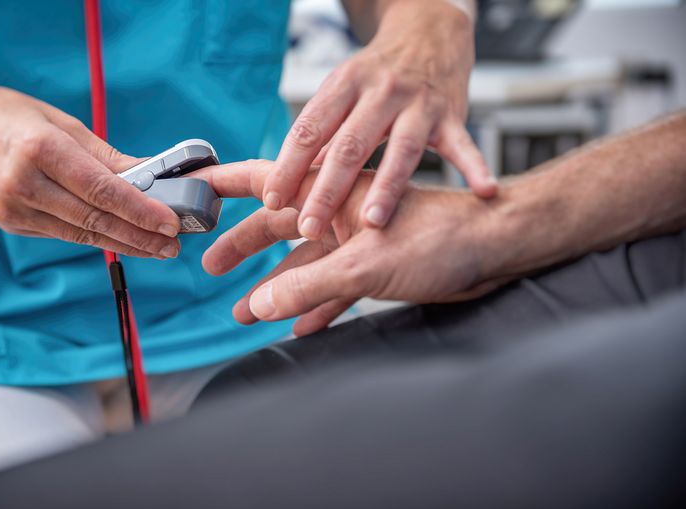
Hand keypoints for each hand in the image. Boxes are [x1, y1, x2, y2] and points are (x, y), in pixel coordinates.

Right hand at [0, 79, 180, 257]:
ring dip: (125, 244)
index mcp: (41, 150)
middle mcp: (26, 184)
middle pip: (95, 219)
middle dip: (140, 236)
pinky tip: (123, 239)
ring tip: (157, 249)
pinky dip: (97, 236)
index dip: (140, 210)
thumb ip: (105, 155)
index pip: (102, 190)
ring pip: (82, 233)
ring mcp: (16, 209)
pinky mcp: (13, 224)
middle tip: (172, 245)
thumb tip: (150, 174)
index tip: (170, 223)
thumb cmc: (5, 116)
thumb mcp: (59, 122)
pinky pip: (64, 233)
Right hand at [194, 160, 498, 335]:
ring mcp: (357, 242)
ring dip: (276, 288)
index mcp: (332, 194)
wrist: (494, 251)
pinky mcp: (376, 268)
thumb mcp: (364, 265)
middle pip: (278, 227)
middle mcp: (340, 214)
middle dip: (243, 247)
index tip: (196, 188)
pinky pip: (335, 289)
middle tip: (212, 265)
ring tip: (246, 311)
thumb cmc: (441, 237)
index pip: (267, 181)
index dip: (227, 185)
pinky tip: (299, 326)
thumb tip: (261, 303)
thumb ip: (310, 286)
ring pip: (304, 265)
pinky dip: (316, 306)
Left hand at [262, 0, 494, 240]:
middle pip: (349, 146)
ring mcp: (417, 104)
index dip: (288, 165)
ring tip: (372, 223)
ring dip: (387, 188)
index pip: (310, 129)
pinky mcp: (451, 114)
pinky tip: (483, 190)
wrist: (429, 35)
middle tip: (309, 226)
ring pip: (400, 149)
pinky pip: (463, 144)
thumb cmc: (377, 77)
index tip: (272, 200)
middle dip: (327, 190)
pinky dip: (474, 166)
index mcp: (343, 87)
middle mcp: (379, 92)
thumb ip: (322, 139)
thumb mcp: (342, 95)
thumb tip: (291, 185)